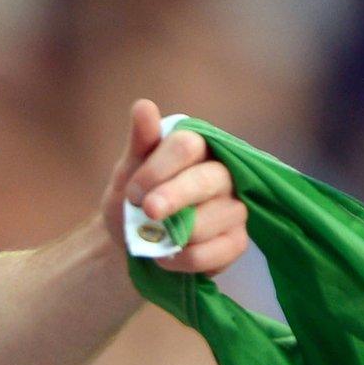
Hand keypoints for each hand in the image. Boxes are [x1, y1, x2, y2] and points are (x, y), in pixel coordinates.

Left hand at [101, 99, 248, 275]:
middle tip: (148, 211)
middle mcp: (222, 174)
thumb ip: (139, 142)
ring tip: (152, 239)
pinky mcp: (236, 242)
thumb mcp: (127, 172)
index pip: (188, 145)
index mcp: (197, 148)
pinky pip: (220, 250)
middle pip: (209, 178)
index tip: (132, 191)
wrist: (130, 245)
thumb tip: (143, 106)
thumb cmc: (132, 201)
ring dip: (178, 232)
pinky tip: (165, 258)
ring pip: (217, 216)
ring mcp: (234, 208)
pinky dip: (187, 258)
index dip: (159, 168)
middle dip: (175, 196)